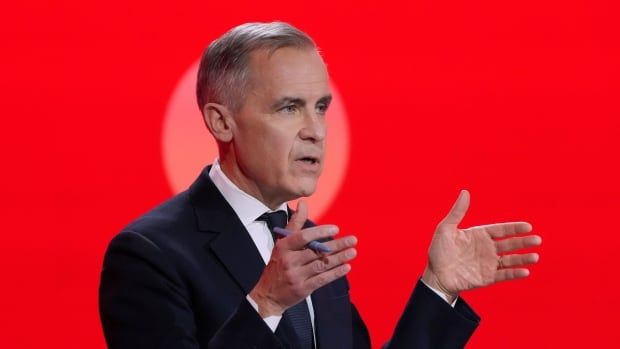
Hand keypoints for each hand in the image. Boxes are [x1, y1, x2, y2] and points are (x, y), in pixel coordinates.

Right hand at [249, 201, 357, 316]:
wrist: (268, 295)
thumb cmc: (277, 265)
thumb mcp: (281, 243)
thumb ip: (295, 224)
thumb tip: (303, 203)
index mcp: (284, 247)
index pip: (303, 237)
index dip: (320, 232)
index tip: (335, 228)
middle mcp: (289, 261)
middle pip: (316, 251)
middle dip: (336, 245)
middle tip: (353, 240)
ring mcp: (296, 276)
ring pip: (322, 265)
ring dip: (339, 258)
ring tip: (353, 252)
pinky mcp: (303, 289)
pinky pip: (322, 279)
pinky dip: (335, 273)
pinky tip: (346, 267)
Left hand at [422, 190, 541, 301]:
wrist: (435, 275)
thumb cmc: (439, 251)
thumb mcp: (446, 229)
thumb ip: (457, 212)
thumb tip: (465, 192)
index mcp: (479, 235)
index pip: (501, 230)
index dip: (514, 228)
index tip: (528, 226)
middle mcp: (487, 248)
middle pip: (509, 244)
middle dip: (523, 242)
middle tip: (537, 240)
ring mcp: (488, 263)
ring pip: (510, 260)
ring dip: (523, 258)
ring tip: (535, 257)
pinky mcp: (487, 278)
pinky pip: (504, 275)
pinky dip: (514, 273)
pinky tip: (525, 271)